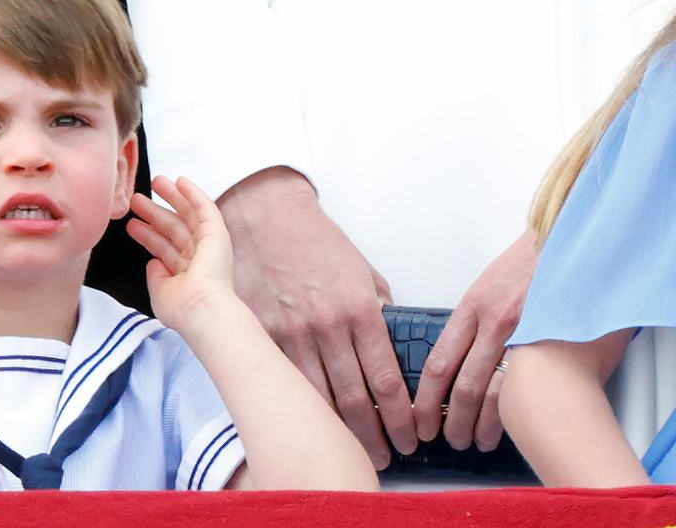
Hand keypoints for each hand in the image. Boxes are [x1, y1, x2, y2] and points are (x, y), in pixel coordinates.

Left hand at [129, 176, 242, 331]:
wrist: (201, 309)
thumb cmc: (181, 308)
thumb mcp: (159, 292)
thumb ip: (156, 276)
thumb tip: (153, 262)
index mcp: (184, 272)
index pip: (163, 248)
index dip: (147, 234)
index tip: (132, 223)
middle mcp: (197, 256)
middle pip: (172, 228)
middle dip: (155, 212)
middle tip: (137, 199)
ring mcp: (208, 244)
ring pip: (187, 215)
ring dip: (172, 197)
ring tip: (154, 182)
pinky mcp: (217, 233)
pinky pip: (204, 208)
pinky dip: (193, 194)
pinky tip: (180, 182)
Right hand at [217, 168, 416, 467]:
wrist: (266, 218)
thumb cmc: (317, 243)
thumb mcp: (362, 271)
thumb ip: (378, 310)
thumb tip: (393, 344)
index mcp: (360, 308)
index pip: (388, 377)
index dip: (402, 414)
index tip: (412, 434)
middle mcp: (327, 326)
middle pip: (356, 399)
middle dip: (376, 434)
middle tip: (389, 456)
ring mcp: (291, 335)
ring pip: (320, 400)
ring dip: (341, 432)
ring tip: (357, 451)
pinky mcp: (263, 338)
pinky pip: (287, 384)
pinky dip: (303, 410)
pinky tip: (316, 426)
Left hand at [411, 230, 535, 451]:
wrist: (571, 238)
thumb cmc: (532, 261)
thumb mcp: (489, 285)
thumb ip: (473, 322)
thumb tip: (456, 362)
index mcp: (473, 306)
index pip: (439, 364)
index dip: (426, 401)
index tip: (420, 421)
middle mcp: (495, 321)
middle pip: (463, 387)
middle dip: (451, 422)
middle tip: (447, 439)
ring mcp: (526, 332)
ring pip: (494, 393)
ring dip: (481, 425)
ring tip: (477, 441)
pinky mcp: (551, 339)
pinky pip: (525, 385)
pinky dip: (512, 411)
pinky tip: (508, 423)